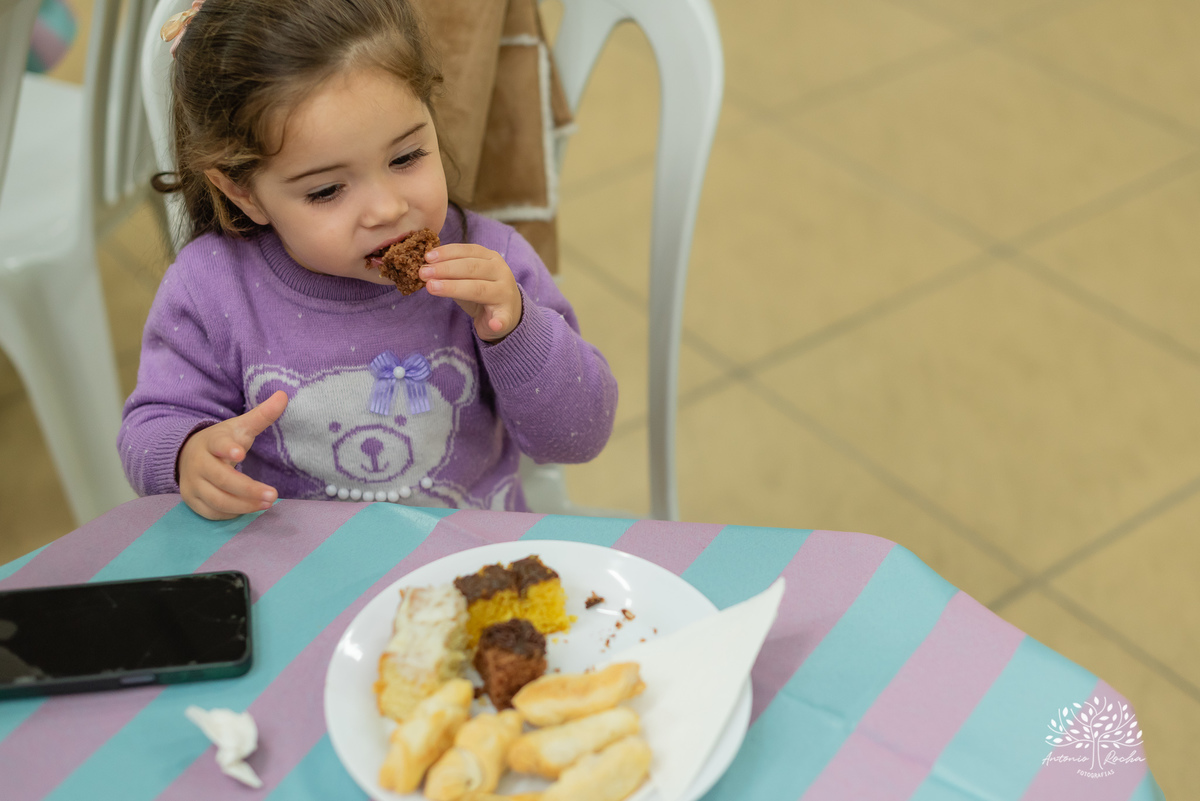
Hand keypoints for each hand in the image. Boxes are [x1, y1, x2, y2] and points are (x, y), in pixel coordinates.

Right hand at [177, 390, 287, 519]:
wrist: (185, 454)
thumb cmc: (221, 441)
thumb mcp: (240, 426)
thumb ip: (261, 415)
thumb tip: (284, 395)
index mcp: (211, 442)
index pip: (218, 443)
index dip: (227, 448)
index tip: (240, 453)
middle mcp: (199, 464)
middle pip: (222, 479)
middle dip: (248, 489)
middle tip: (273, 494)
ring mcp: (193, 484)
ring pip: (217, 500)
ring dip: (244, 505)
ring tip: (268, 504)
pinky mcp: (192, 501)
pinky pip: (212, 512)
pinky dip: (231, 514)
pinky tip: (249, 509)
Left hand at [420, 244, 521, 340]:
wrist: (509, 313)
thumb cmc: (483, 291)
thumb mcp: (468, 277)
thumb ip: (451, 272)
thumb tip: (426, 267)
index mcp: (491, 259)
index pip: (468, 251)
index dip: (447, 253)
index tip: (427, 257)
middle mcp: (501, 272)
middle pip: (471, 268)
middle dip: (445, 269)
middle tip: (423, 273)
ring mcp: (505, 294)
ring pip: (479, 289)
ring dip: (454, 288)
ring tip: (432, 288)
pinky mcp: (507, 315)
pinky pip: (503, 319)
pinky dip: (498, 322)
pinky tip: (493, 324)